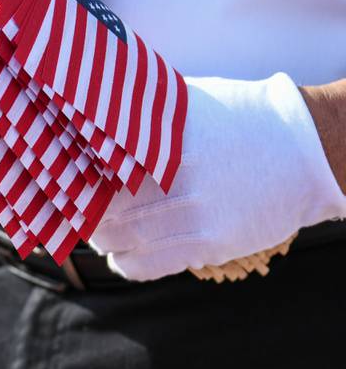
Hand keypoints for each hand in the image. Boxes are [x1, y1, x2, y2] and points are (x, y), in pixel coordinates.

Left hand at [89, 73, 345, 280]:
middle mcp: (178, 180)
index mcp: (167, 141)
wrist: (305, 152)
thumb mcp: (189, 103)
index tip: (64, 182)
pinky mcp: (209, 244)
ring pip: (121, 240)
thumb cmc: (240, 119)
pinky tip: (120, 256)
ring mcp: (194, 216)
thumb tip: (93, 106)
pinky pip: (147, 266)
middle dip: (86, 213)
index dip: (77, 181)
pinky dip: (125, 264)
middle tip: (76, 210)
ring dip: (102, 239)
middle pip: (106, 208)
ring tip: (98, 233)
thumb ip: (145, 112)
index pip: (102, 169)